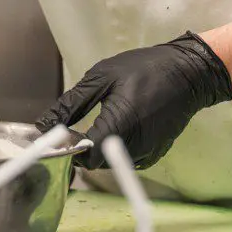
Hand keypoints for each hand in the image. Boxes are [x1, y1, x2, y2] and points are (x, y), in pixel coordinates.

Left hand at [35, 32, 231, 169]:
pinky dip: (118, 148)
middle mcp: (136, 146)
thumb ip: (70, 104)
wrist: (187, 72)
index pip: (86, 156)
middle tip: (78, 127)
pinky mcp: (157, 153)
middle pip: (98, 162)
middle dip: (83, 149)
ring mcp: (149, 152)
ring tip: (100, 121)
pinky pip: (129, 158)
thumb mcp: (100, 79)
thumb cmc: (143, 70)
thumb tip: (44, 124)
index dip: (69, 149)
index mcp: (119, 125)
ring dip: (100, 148)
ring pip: (113, 162)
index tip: (61, 135)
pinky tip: (119, 126)